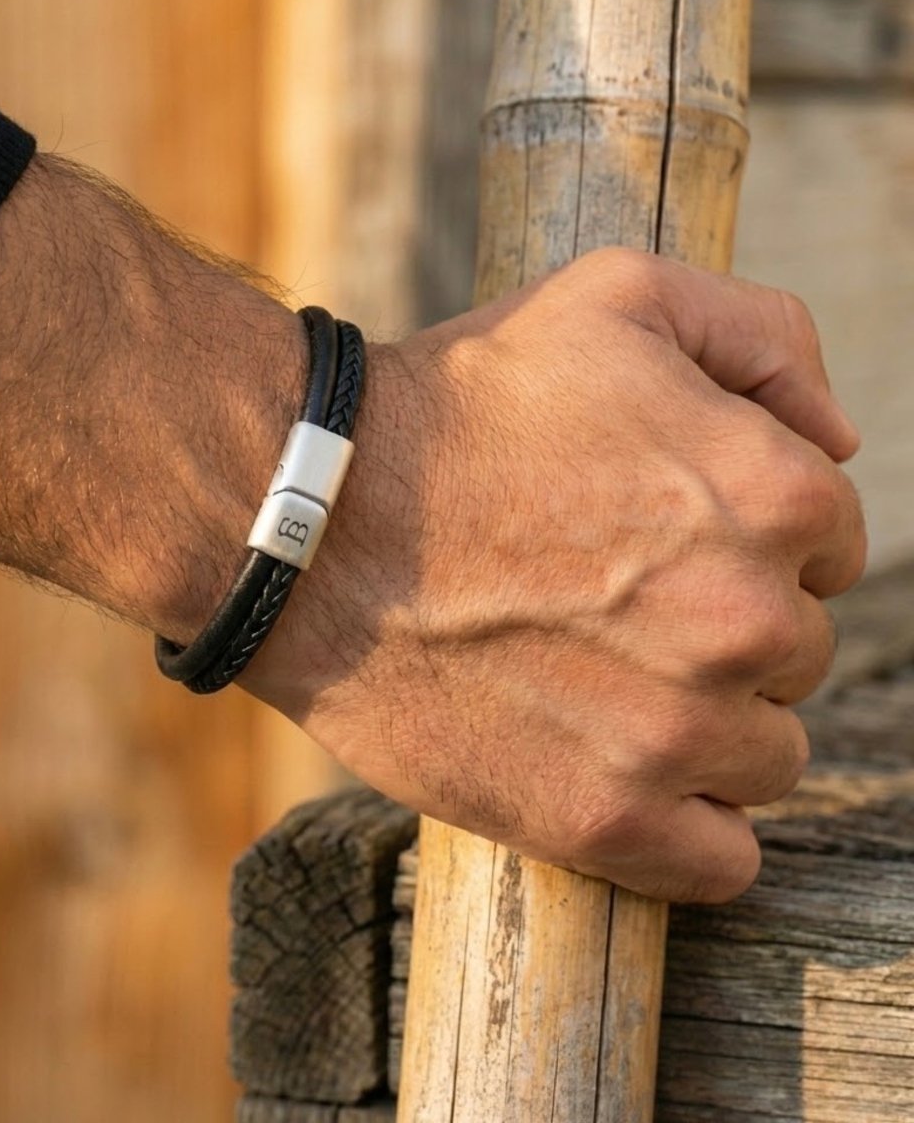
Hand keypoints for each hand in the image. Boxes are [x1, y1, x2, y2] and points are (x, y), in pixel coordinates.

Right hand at [247, 248, 865, 903]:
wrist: (314, 522)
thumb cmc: (458, 406)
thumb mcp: (613, 292)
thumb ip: (763, 335)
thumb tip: (838, 435)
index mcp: (770, 495)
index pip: (830, 546)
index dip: (746, 535)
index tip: (663, 535)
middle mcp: (744, 622)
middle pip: (794, 654)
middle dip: (721, 625)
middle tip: (611, 603)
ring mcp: (674, 734)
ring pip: (765, 757)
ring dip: (706, 724)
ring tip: (602, 681)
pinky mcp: (602, 821)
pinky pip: (720, 860)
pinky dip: (687, 827)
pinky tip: (622, 772)